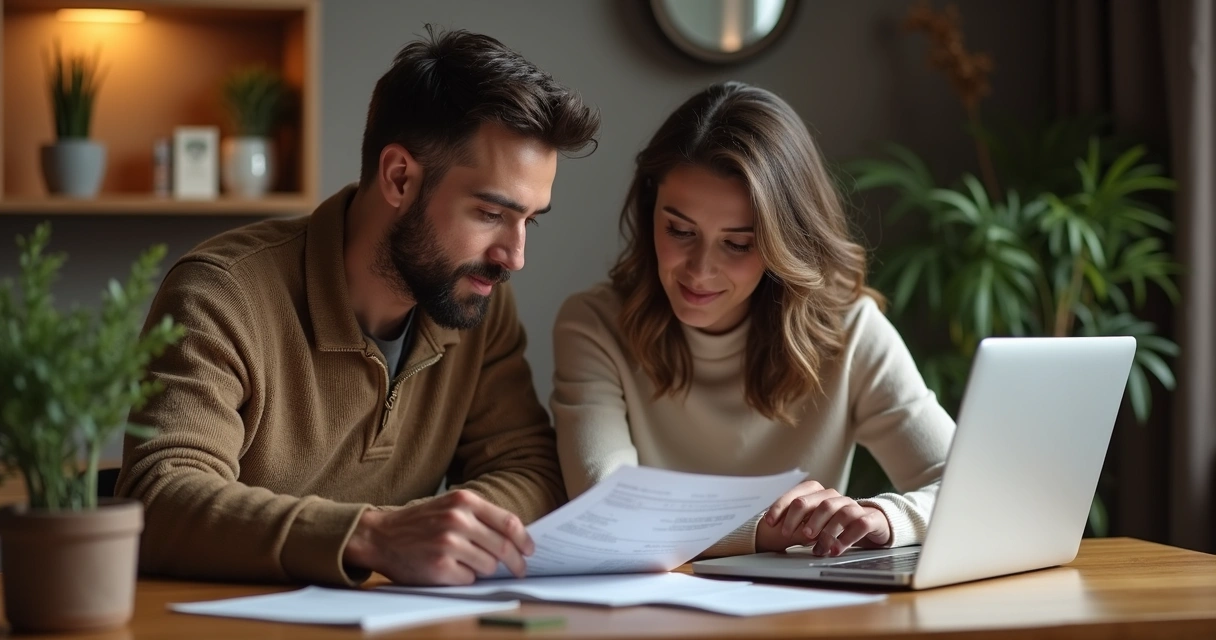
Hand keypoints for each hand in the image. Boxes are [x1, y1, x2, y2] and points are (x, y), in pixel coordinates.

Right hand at [342, 489, 533, 584]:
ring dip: (485, 569)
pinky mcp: (439, 566)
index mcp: (464, 501)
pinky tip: (451, 570)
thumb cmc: (420, 523)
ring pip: (489, 566)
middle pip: (504, 547)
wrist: (380, 536)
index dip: (525, 539)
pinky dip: (465, 578)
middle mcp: (458, 520)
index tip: (531, 550)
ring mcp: (448, 544)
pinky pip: (469, 579)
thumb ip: (480, 517)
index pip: (508, 522)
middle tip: (520, 570)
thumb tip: (516, 539)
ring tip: (468, 563)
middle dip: (516, 562)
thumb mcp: (450, 506)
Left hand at [756, 480, 890, 555]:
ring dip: (822, 529)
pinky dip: (845, 538)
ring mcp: (852, 506)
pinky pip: (858, 524)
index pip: (797, 494)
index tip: (770, 522)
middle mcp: (835, 497)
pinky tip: (834, 550)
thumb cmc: (835, 525)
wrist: (872, 524)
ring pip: (836, 511)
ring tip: (813, 545)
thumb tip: (771, 529)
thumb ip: (796, 523)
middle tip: (788, 534)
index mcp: (819, 494)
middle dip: (798, 518)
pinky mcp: (869, 518)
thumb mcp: (813, 524)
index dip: (781, 507)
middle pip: (814, 501)